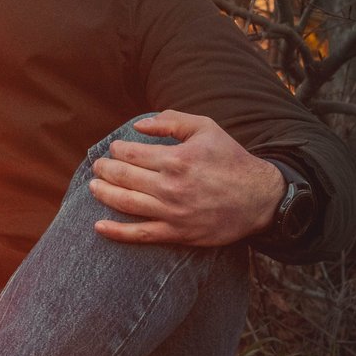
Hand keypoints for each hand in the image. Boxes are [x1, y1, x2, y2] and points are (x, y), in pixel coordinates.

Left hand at [89, 109, 284, 245]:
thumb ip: (171, 121)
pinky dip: (117, 232)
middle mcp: (171, 187)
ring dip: (103, 194)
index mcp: (176, 159)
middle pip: (123, 177)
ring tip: (93, 186)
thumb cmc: (231, 159)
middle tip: (98, 167)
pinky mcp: (179, 233)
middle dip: (104, 170)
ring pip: (126, 204)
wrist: (262, 199)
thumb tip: (139, 124)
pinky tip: (99, 227)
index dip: (117, 150)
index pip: (130, 154)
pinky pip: (141, 234)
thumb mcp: (206, 129)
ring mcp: (173, 212)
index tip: (115, 150)